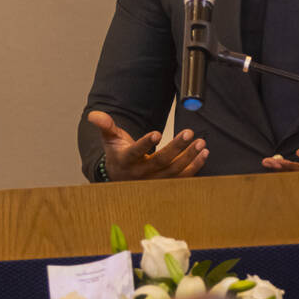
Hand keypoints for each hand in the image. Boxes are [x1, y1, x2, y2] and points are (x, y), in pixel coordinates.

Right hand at [88, 110, 207, 180]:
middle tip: (189, 133)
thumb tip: (94, 115)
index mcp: (126, 160)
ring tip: (201, 142)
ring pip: (174, 171)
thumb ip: (105, 125)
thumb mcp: (110, 139)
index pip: (135, 152)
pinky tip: (203, 153)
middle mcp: (141, 174)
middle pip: (160, 162)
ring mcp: (155, 181)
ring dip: (189, 157)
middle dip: (176, 147)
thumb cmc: (118, 153)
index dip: (145, 144)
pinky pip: (183, 178)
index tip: (156, 133)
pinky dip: (195, 166)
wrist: (122, 176)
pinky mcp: (166, 184)